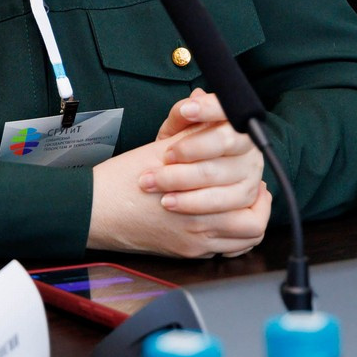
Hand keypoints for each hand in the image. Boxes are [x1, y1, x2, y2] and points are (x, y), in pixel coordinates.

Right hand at [86, 90, 269, 257]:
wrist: (95, 208)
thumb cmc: (123, 178)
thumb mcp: (162, 146)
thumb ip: (193, 127)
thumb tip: (208, 104)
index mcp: (200, 187)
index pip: (244, 176)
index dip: (252, 168)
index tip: (251, 163)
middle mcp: (202, 218)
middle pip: (252, 210)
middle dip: (261, 200)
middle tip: (261, 189)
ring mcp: (196, 240)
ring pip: (247, 234)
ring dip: (254, 219)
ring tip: (251, 206)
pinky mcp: (188, 252)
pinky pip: (227, 252)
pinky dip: (236, 239)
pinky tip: (229, 224)